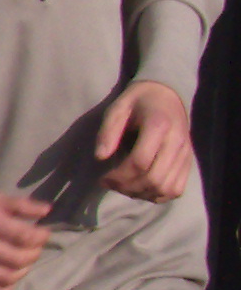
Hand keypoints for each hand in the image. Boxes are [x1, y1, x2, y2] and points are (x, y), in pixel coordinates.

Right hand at [0, 189, 52, 289]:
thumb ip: (18, 205)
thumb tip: (47, 211)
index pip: (24, 236)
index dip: (41, 236)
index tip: (42, 233)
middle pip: (19, 259)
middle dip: (34, 254)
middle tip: (33, 247)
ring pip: (8, 277)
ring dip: (22, 271)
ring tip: (21, 261)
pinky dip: (5, 287)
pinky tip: (7, 276)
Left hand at [97, 80, 194, 200]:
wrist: (167, 94)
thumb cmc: (138, 101)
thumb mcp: (117, 108)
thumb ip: (108, 131)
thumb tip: (100, 157)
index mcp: (159, 126)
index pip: (140, 162)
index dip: (119, 176)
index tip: (102, 178)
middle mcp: (176, 142)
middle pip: (154, 179)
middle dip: (128, 187)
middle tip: (110, 184)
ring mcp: (186, 154)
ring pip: (167, 188)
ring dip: (142, 194)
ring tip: (124, 187)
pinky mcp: (189, 162)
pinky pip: (177, 189)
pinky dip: (158, 195)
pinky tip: (141, 189)